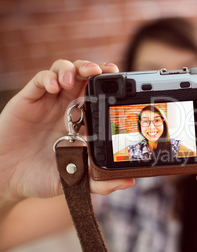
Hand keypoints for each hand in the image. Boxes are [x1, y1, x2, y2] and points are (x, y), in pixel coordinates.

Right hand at [0, 60, 133, 200]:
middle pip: (85, 77)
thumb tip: (129, 182)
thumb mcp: (75, 180)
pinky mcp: (29, 99)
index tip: (122, 81)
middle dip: (96, 69)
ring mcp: (48, 101)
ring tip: (74, 80)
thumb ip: (100, 182)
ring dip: (73, 68)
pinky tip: (54, 87)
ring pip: (64, 71)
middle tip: (104, 71)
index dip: (110, 85)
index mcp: (82, 121)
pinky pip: (41, 79)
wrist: (7, 180)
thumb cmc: (41, 177)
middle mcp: (67, 107)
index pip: (99, 95)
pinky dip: (49, 77)